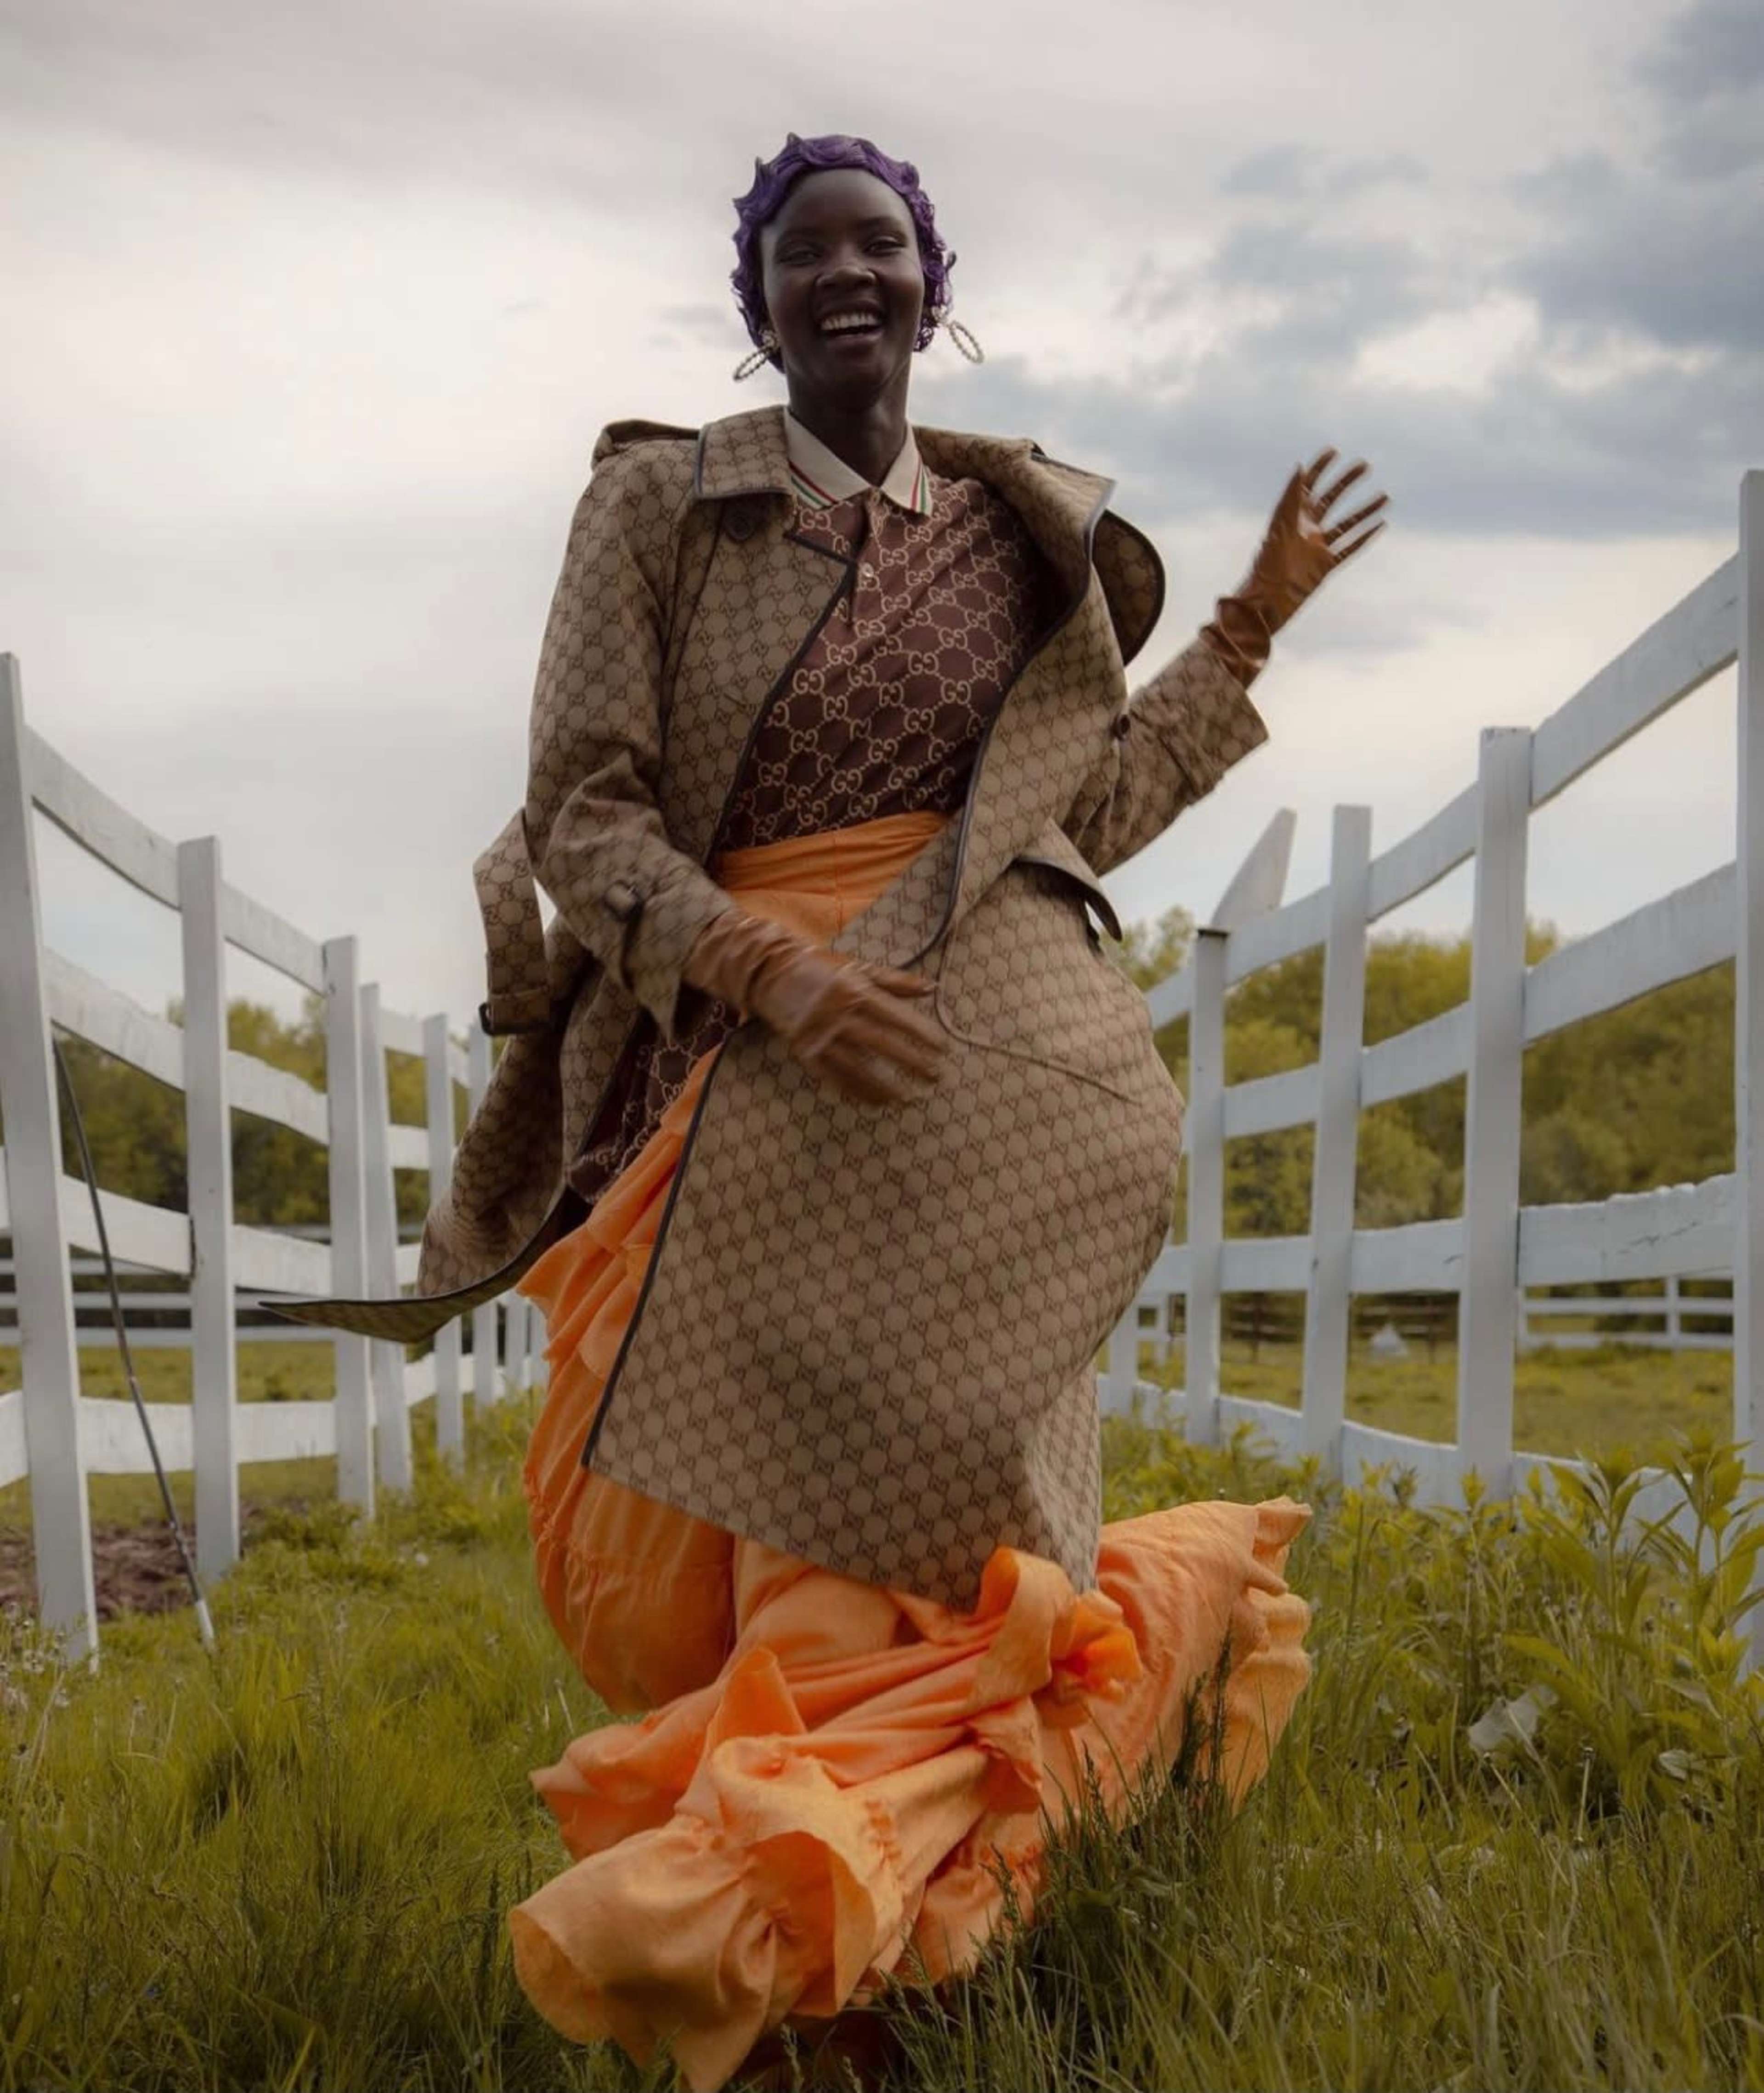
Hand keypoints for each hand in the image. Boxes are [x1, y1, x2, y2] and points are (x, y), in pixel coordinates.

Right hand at [685, 906, 946, 1106]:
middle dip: (912, 1063)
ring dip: (885, 1086)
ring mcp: (821, 1036)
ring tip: (908, 1098)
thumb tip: (932, 988)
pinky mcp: (806, 1053)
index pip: (897, 1016)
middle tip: (936, 1077)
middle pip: (883, 1044)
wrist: (771, 974)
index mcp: (855, 991)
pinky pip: (836, 1079)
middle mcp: (839, 1014)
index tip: (943, 1049)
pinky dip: (857, 1092)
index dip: (922, 1034)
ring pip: (859, 1068)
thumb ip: (896, 980)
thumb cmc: (821, 968)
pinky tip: (876, 1102)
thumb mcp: (858, 967)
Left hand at [1202, 449, 1388, 681]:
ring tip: (1385, 496)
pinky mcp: (1326, 566)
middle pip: (1331, 499)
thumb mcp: (1279, 528)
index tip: (1334, 450)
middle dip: (1346, 481)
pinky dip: (1365, 537)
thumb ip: (1290, 499)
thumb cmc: (1266, 566)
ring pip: (1347, 523)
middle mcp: (1307, 529)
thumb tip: (1300, 467)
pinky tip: (1381, 524)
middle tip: (1365, 465)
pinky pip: (1350, 548)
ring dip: (1365, 509)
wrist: (1266, 603)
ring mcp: (1318, 548)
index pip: (1309, 486)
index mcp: (1292, 517)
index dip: (1320, 467)